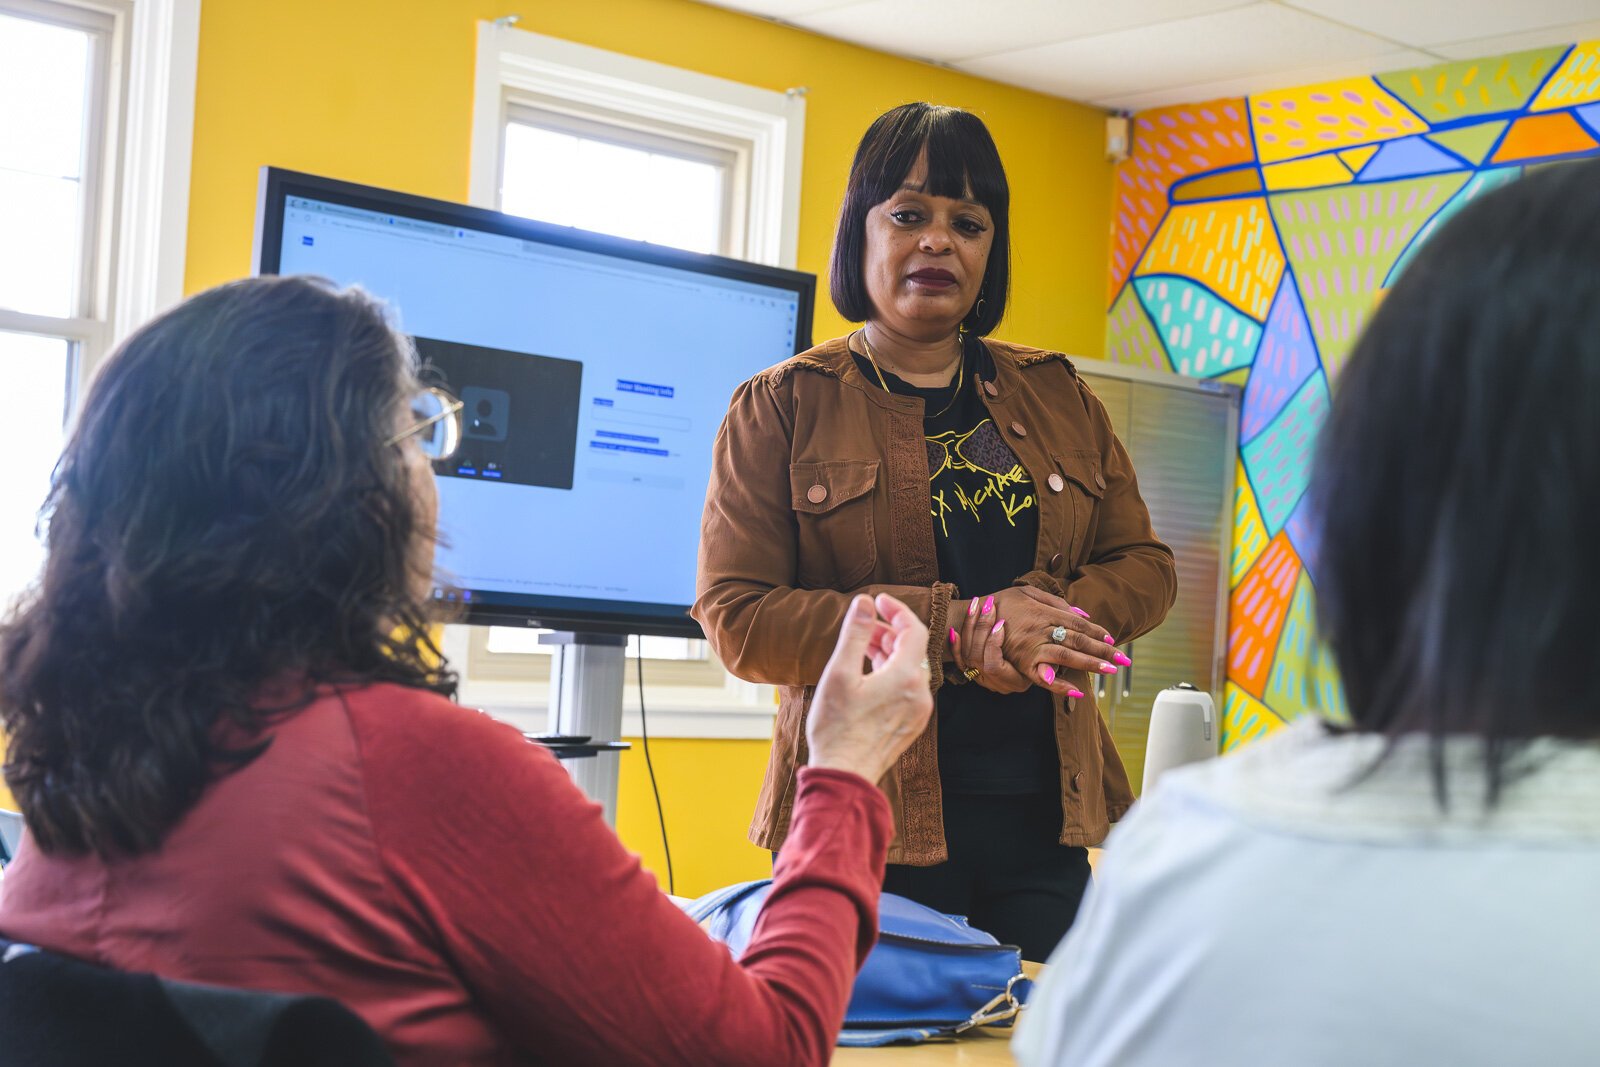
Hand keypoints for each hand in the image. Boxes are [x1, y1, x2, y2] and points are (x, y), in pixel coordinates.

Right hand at [807, 594, 934, 782]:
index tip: (877, 600)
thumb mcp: (839, 674)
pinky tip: (867, 676)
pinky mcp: (911, 724)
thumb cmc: (837, 727)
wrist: (844, 776)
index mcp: (905, 677)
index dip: (896, 610)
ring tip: (860, 648)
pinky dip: (891, 674)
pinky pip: (907, 688)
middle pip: (911, 649)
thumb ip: (854, 634)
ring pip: (909, 669)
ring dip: (888, 653)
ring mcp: (918, 711)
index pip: (913, 629)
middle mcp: (919, 693)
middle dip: (887, 632)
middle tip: (862, 626)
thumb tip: (864, 602)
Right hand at [964, 587, 1128, 699]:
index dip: (1097, 632)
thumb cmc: (1001, 602)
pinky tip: (1076, 691)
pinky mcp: (1021, 663)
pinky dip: (1059, 685)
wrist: (970, 616)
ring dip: (1089, 664)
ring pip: (1067, 655)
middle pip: (1078, 639)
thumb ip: (1056, 601)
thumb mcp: (1028, 592)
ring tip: (1109, 671)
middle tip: (1123, 660)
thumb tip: (1082, 613)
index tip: (1112, 640)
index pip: (1078, 623)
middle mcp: (1041, 628)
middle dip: (1102, 650)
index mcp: (1045, 611)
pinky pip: (1043, 676)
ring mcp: (1032, 646)